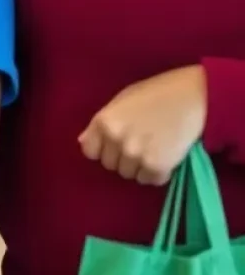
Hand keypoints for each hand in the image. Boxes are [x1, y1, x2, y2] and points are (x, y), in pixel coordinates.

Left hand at [79, 65, 206, 184]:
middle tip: (138, 144)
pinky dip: (157, 173)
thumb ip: (102, 123)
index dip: (102, 149)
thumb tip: (83, 142)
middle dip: (121, 158)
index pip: (89, 151)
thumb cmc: (154, 94)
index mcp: (104, 121)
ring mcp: (136, 155)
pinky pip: (150, 180)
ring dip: (139, 167)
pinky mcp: (157, 166)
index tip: (113, 145)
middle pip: (110, 165)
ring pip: (130, 175)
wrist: (191, 98)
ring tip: (153, 148)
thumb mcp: (121, 101)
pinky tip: (164, 155)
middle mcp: (116, 140)